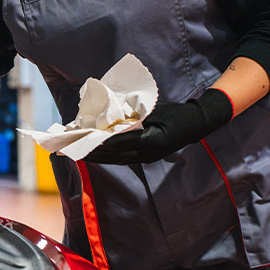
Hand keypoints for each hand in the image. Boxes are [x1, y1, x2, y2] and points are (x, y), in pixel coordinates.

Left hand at [85, 88, 232, 164]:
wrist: (196, 125)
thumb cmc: (175, 113)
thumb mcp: (153, 110)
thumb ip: (133, 115)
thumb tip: (110, 116)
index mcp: (151, 140)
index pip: (118, 142)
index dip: (98, 142)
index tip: (82, 139)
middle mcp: (149, 153)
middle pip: (115, 155)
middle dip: (93, 152)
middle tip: (73, 148)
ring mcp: (149, 157)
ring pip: (118, 159)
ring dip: (99, 157)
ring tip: (80, 153)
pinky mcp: (148, 157)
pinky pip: (124, 158)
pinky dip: (109, 156)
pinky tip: (98, 154)